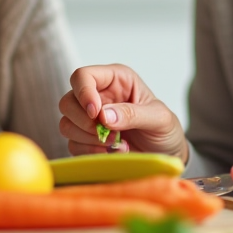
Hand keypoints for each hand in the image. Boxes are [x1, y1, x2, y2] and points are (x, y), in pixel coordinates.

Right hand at [58, 64, 187, 159]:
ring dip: (89, 139)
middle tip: (109, 134)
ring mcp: (89, 119)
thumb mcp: (159, 118)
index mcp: (115, 80)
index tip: (96, 114)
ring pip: (66, 124)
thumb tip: (103, 116)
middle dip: (85, 122)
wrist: (166, 155)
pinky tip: (112, 153)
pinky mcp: (86, 140)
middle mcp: (98, 96)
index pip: (83, 76)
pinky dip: (91, 152)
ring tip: (117, 145)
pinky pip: (73, 145)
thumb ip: (133, 113)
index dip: (83, 93)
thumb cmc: (165, 130)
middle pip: (68, 102)